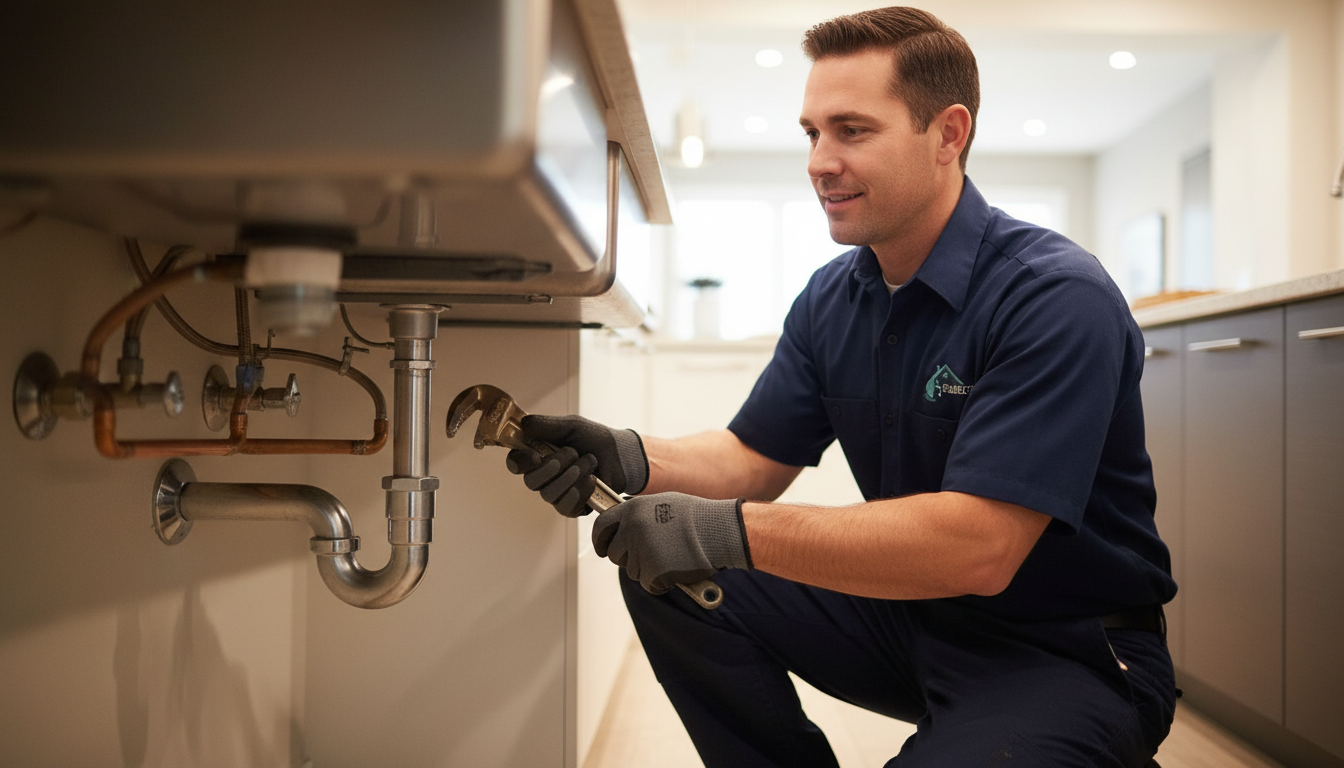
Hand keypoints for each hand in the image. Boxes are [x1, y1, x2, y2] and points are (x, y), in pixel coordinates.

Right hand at [505, 414, 647, 516]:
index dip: (520, 462)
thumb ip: (548, 425)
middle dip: (553, 466)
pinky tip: (592, 480)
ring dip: (572, 476)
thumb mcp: (572, 425)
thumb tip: (524, 423)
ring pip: (549, 494)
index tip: (534, 456)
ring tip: (590, 462)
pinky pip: (565, 508)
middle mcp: (543, 477)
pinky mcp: (572, 507)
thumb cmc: (594, 439)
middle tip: (573, 453)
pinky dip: (579, 492)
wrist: (621, 456)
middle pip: (531, 482)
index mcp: (538, 455)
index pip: (515, 463)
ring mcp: (557, 494)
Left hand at [592, 492, 751, 593]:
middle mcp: (632, 529)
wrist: (719, 531)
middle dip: (628, 558)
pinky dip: (660, 582)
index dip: (599, 540)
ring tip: (670, 557)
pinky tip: (675, 569)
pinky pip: (648, 584)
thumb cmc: (698, 517)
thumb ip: (639, 514)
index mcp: (632, 509)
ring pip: (632, 571)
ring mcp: (641, 550)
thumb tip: (624, 526)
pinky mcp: (653, 571)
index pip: (601, 526)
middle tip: (650, 555)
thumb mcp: (662, 503)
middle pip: (614, 553)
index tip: (602, 547)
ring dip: (647, 570)